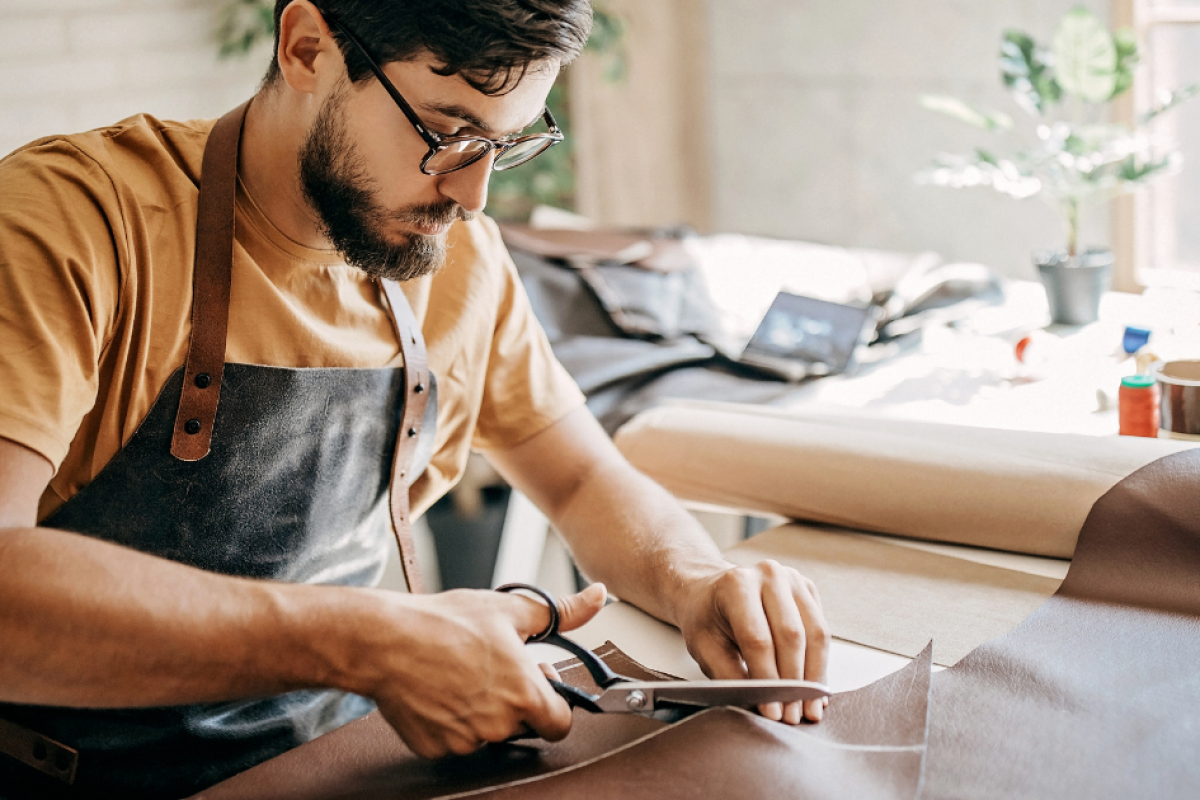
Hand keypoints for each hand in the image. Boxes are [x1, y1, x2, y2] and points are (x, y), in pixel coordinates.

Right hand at [359, 583, 606, 757]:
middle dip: (514, 702)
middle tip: (493, 669)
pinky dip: (450, 720)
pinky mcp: (435, 747)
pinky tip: (439, 690)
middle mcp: (499, 724)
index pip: (560, 723)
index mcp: (525, 694)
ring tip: (460, 673)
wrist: (386, 640)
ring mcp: (466, 740)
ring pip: (487, 732)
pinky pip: (454, 739)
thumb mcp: (510, 609)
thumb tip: (596, 598)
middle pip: (522, 725)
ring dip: (481, 710)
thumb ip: (562, 611)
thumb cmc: (446, 622)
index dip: (553, 704)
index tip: (537, 683)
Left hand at [675, 560, 828, 723]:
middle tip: (792, 716)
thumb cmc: (707, 619)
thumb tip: (762, 706)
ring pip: (815, 634)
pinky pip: (822, 632)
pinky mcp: (808, 590)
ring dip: (814, 677)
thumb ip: (731, 676)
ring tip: (809, 709)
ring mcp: (792, 579)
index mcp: (736, 584)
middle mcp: (768, 575)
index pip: (758, 638)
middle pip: (791, 635)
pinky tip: (814, 690)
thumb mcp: (705, 648)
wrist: (711, 593)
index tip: (772, 711)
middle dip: (794, 682)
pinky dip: (820, 664)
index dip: (768, 678)